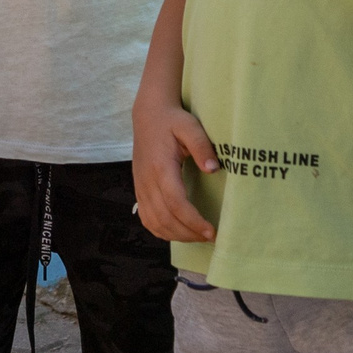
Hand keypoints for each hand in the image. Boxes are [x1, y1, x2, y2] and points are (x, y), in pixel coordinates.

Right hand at [131, 98, 220, 242]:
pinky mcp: (139, 189)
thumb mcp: (190, 126)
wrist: (148, 115)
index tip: (212, 231)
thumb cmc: (172, 120)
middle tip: (211, 237)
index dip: (193, 221)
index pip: (175, 203)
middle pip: (164, 218)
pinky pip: (146, 218)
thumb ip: (202, 146)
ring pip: (154, 222)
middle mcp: (147, 180)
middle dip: (188, 233)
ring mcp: (140, 186)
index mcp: (160, 167)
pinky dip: (161, 230)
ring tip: (197, 236)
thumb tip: (213, 169)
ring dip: (176, 235)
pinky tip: (178, 231)